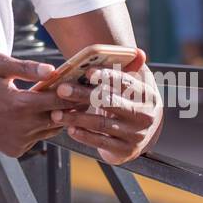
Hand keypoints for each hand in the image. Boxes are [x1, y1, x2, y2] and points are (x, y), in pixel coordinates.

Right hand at [0, 53, 87, 157]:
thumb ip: (26, 67)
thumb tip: (53, 70)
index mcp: (21, 105)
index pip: (60, 101)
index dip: (75, 93)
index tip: (85, 86)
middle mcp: (23, 127)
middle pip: (60, 118)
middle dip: (69, 106)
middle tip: (78, 94)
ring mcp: (19, 142)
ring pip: (50, 130)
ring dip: (55, 117)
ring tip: (58, 103)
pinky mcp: (14, 150)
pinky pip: (36, 138)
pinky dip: (38, 127)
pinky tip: (32, 115)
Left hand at [58, 48, 163, 164]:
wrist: (138, 137)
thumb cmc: (127, 105)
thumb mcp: (129, 90)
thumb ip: (126, 71)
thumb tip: (137, 52)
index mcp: (146, 95)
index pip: (126, 83)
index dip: (106, 76)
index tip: (87, 72)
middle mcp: (144, 116)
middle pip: (110, 102)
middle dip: (83, 95)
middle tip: (61, 90)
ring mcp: (135, 135)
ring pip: (102, 123)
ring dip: (77, 117)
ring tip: (56, 113)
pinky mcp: (125, 151)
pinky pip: (101, 142)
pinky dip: (84, 135)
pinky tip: (70, 129)